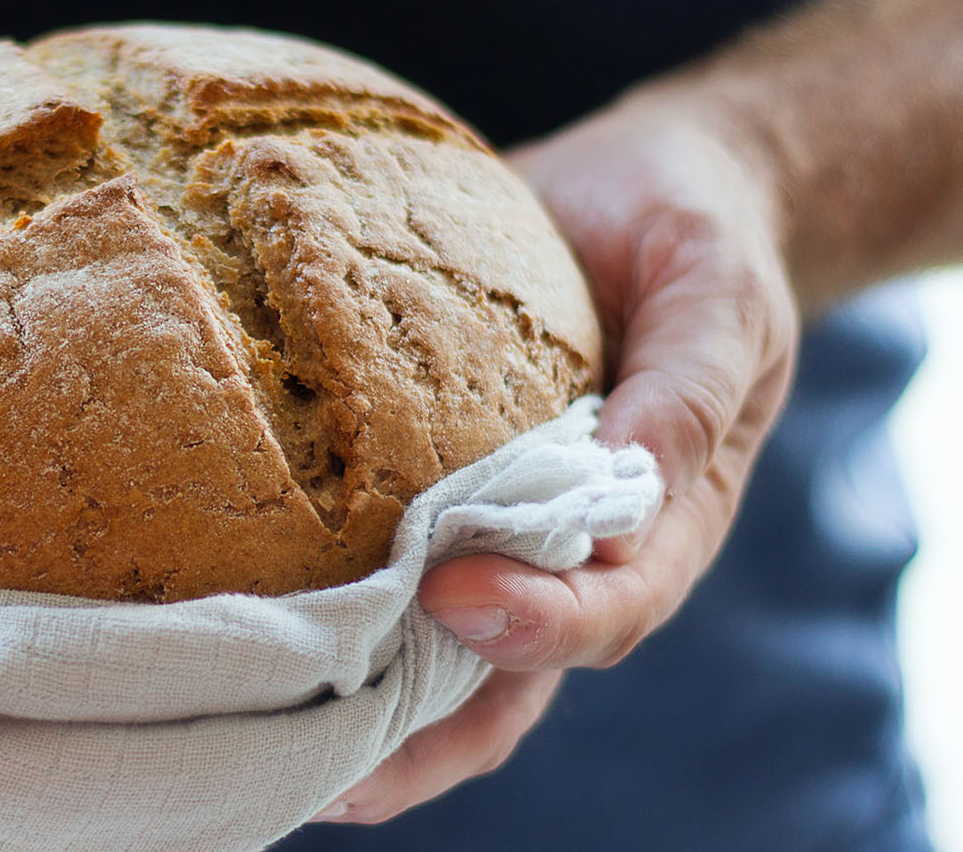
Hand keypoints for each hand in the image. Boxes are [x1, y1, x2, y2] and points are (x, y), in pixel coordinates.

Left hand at [312, 94, 798, 824]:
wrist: (643, 194)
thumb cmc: (694, 239)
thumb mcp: (720, 295)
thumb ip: (688, 385)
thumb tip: (630, 474)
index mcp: (666, 517)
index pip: (609, 606)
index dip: (538, 621)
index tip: (452, 594)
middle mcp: (574, 549)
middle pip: (506, 678)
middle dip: (419, 737)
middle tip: (322, 768)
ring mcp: (497, 530)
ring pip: (431, 653)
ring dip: (355, 709)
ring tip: (254, 739)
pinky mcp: (430, 484)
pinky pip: (378, 563)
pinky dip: (324, 609)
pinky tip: (242, 633)